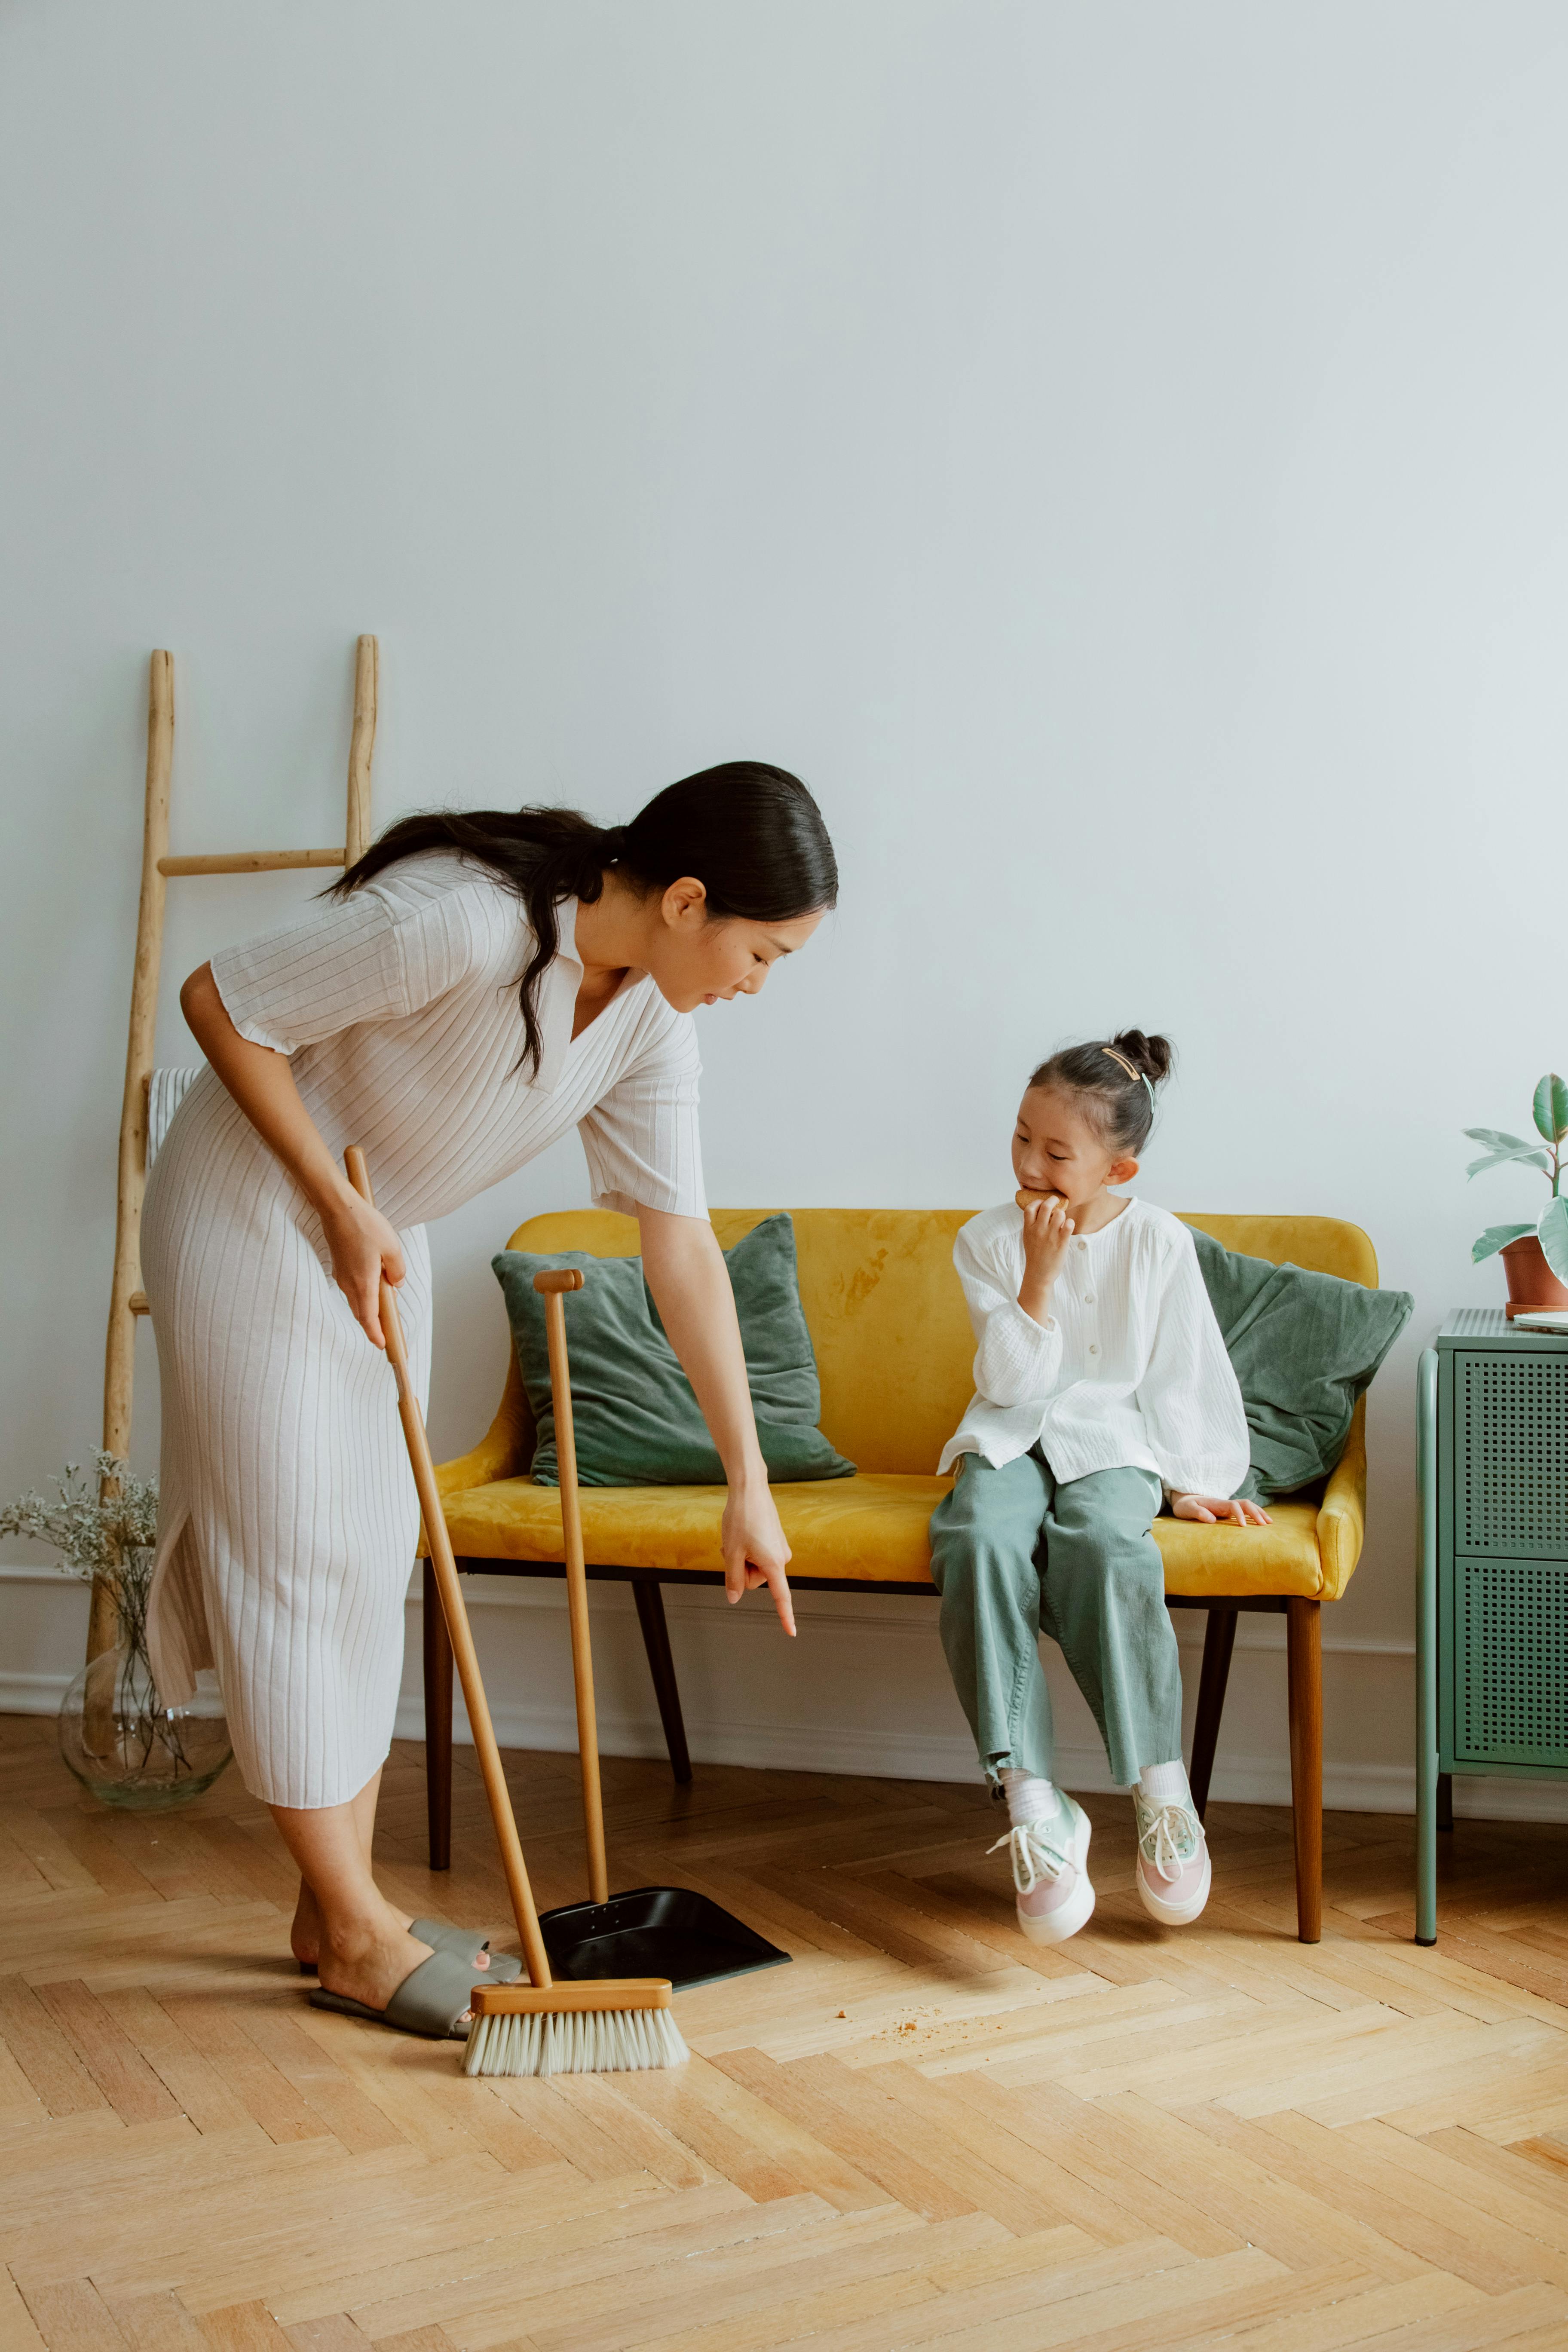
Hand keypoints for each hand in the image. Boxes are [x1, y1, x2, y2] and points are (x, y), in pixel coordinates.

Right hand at [320, 1189, 405, 1347]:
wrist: (337, 1207)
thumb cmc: (365, 1225)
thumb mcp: (392, 1248)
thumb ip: (397, 1270)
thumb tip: (396, 1284)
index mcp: (363, 1283)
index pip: (368, 1318)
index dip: (375, 1334)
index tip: (383, 1345)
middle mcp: (349, 1283)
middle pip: (362, 1312)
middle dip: (375, 1323)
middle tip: (389, 1331)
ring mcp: (342, 1275)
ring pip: (357, 1299)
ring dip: (371, 1305)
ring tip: (389, 1303)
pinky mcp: (339, 1266)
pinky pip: (353, 1286)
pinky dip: (365, 1292)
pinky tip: (377, 1282)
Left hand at [720, 1479, 796, 1634]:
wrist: (750, 1489)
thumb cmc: (741, 1518)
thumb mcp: (731, 1552)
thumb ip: (733, 1579)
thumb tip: (734, 1598)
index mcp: (773, 1563)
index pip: (780, 1597)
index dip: (785, 1616)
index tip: (792, 1632)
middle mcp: (781, 1558)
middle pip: (756, 1580)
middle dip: (741, 1569)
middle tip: (732, 1549)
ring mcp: (779, 1549)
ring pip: (755, 1568)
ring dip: (742, 1559)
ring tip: (736, 1540)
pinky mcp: (775, 1541)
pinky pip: (759, 1556)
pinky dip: (748, 1551)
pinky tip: (741, 1536)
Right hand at [1018, 1190, 1073, 1318]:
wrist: (1039, 1274)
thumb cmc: (1034, 1256)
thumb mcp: (1027, 1238)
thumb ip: (1031, 1225)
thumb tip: (1039, 1210)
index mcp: (1028, 1228)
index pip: (1030, 1208)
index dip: (1037, 1202)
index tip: (1042, 1203)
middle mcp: (1038, 1230)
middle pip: (1046, 1206)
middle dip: (1053, 1200)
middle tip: (1057, 1201)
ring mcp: (1050, 1235)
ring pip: (1060, 1213)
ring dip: (1062, 1214)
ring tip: (1062, 1220)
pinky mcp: (1061, 1242)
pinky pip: (1069, 1224)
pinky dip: (1070, 1223)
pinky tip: (1068, 1227)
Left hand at [1172, 1493, 1271, 1525]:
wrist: (1183, 1499)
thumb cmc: (1184, 1505)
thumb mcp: (1187, 1509)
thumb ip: (1198, 1513)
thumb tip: (1212, 1519)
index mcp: (1216, 1503)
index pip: (1233, 1506)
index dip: (1240, 1515)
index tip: (1244, 1526)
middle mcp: (1224, 1503)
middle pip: (1245, 1504)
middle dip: (1256, 1513)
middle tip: (1265, 1525)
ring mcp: (1227, 1506)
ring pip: (1247, 1505)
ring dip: (1259, 1512)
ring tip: (1270, 1522)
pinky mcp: (1228, 1511)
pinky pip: (1244, 1510)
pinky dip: (1254, 1514)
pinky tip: (1261, 1521)